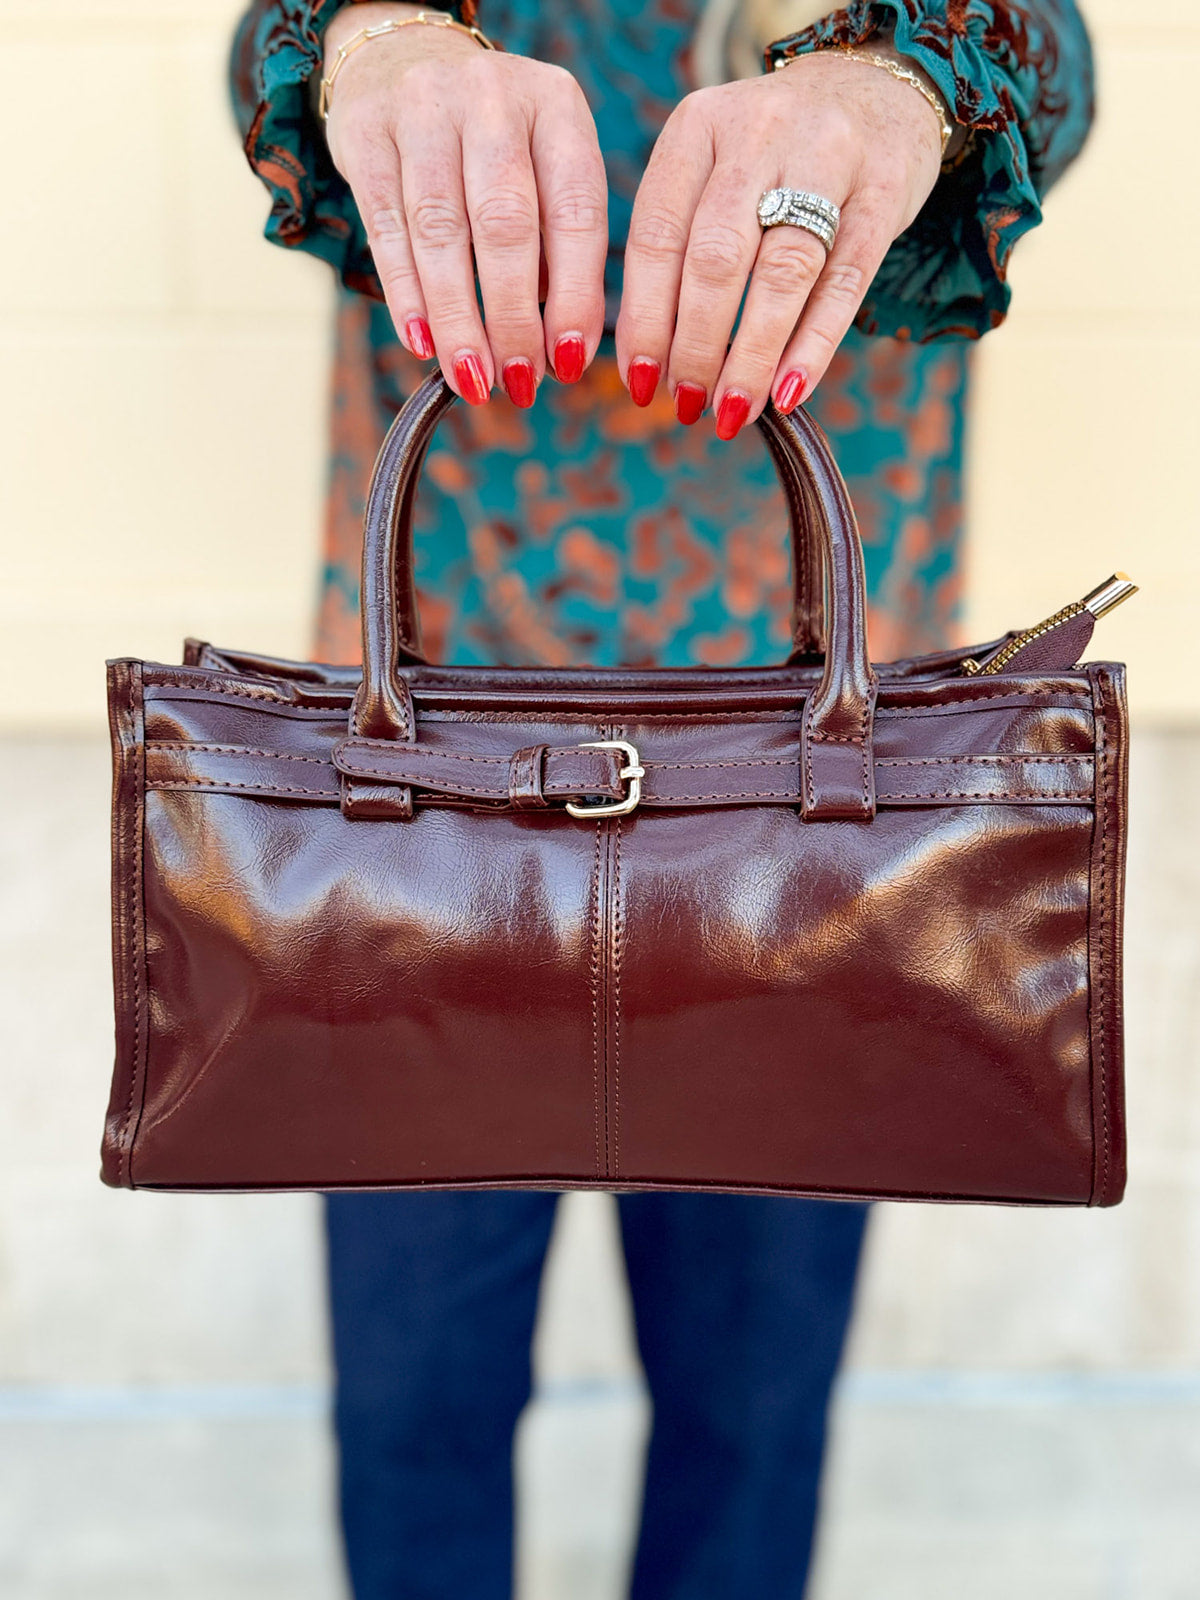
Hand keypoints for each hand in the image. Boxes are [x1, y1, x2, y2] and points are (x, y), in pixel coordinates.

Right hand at [323, 3, 607, 404]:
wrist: (402, 57)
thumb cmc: (491, 142)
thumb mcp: (542, 167)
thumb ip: (556, 246)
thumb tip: (559, 351)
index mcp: (556, 106)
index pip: (575, 211)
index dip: (574, 295)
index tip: (571, 362)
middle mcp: (492, 97)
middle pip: (505, 223)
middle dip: (513, 317)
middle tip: (517, 384)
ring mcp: (423, 108)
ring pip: (441, 231)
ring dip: (457, 318)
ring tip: (471, 378)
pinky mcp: (366, 132)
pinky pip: (386, 228)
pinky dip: (406, 294)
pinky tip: (422, 341)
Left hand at [615, 50, 945, 434]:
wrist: (877, 86)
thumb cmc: (774, 155)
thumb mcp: (714, 168)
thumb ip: (682, 242)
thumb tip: (652, 359)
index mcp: (697, 129)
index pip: (657, 236)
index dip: (646, 319)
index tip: (640, 383)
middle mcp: (757, 134)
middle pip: (716, 258)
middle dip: (697, 345)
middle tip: (689, 405)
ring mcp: (826, 157)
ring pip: (780, 272)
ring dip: (752, 354)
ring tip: (733, 410)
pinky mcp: (883, 190)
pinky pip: (843, 280)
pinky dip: (813, 345)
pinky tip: (789, 393)